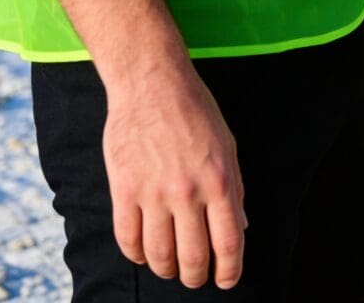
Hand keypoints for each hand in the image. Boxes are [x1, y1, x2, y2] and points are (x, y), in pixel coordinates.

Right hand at [103, 61, 245, 289]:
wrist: (151, 83)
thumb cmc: (194, 111)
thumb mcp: (227, 146)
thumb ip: (234, 188)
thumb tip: (240, 226)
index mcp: (219, 181)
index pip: (229, 242)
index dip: (230, 270)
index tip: (226, 279)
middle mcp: (187, 191)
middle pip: (193, 256)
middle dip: (196, 277)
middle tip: (195, 278)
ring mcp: (153, 192)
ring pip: (159, 254)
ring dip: (167, 269)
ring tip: (171, 268)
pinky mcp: (123, 188)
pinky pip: (128, 238)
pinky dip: (136, 255)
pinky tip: (144, 254)